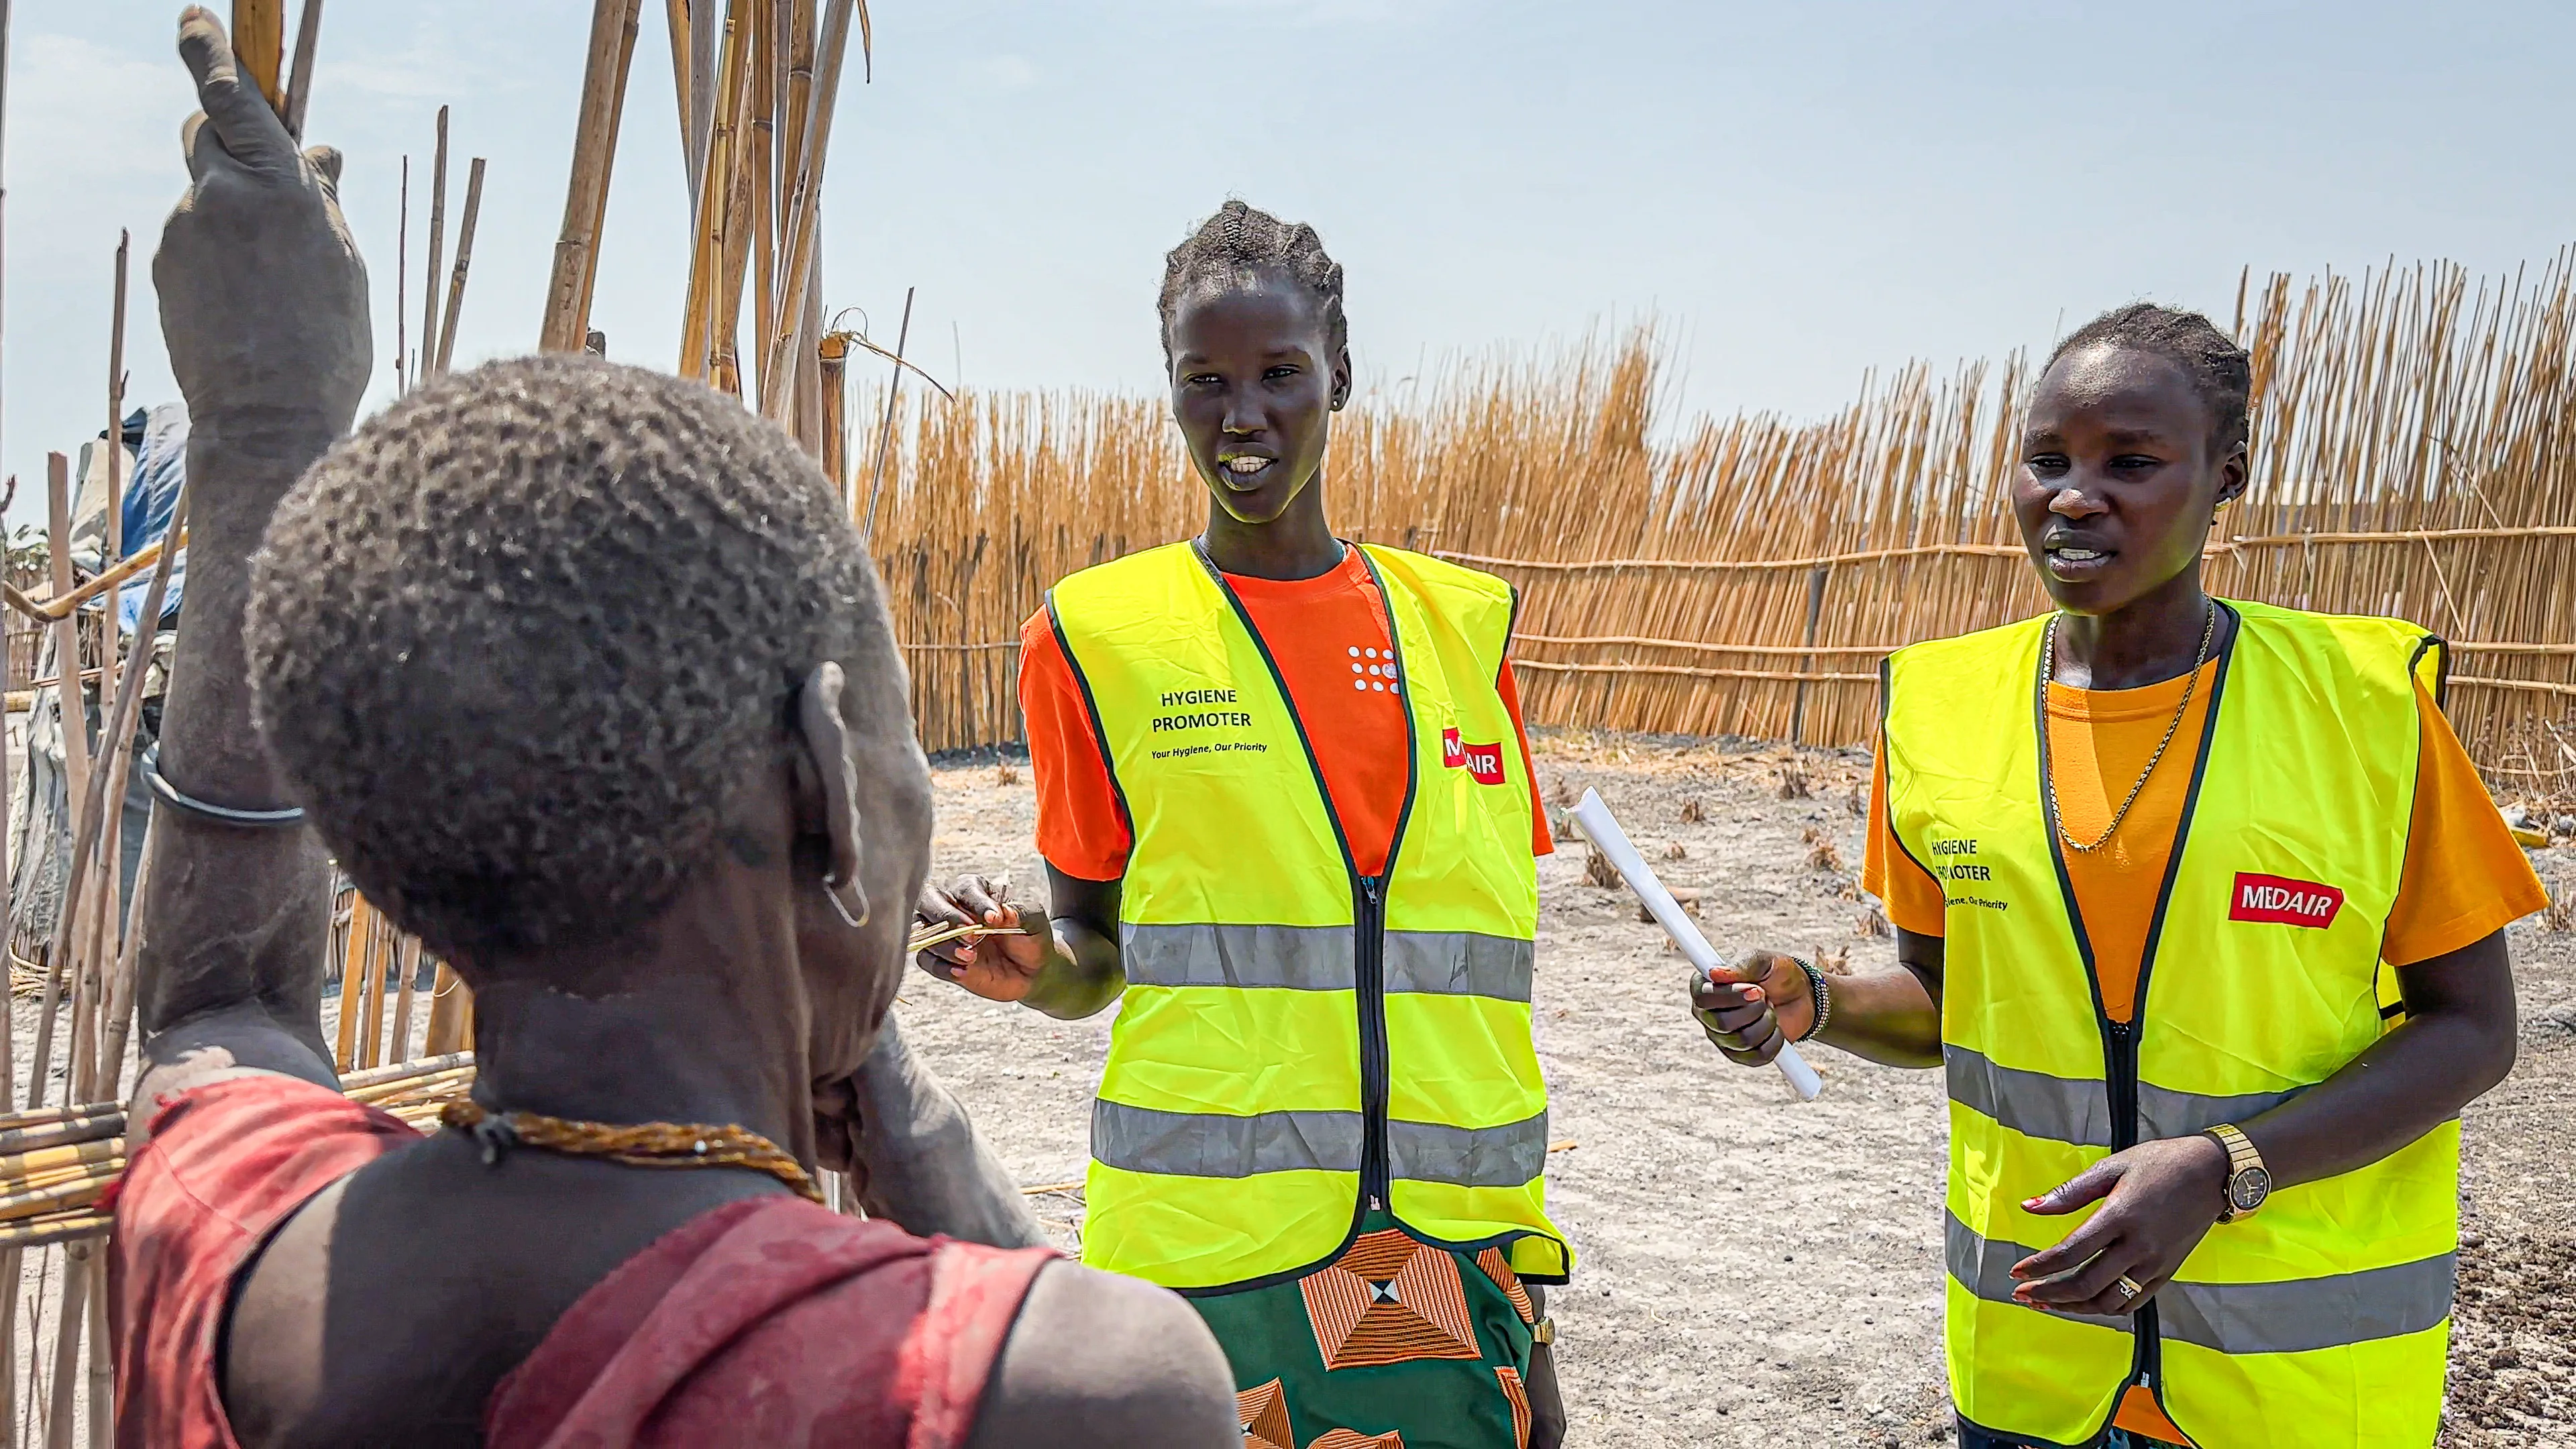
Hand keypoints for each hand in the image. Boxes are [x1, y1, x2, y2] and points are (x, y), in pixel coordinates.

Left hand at [154, 7, 368, 431]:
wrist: (268, 421)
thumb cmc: (325, 345)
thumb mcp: (342, 261)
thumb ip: (320, 198)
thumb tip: (319, 152)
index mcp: (277, 188)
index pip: (232, 99)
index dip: (210, 50)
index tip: (192, 18)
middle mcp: (219, 198)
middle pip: (205, 134)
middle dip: (226, 138)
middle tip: (262, 179)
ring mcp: (183, 232)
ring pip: (206, 196)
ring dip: (236, 218)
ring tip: (275, 284)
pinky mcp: (166, 267)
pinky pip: (195, 239)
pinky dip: (220, 256)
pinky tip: (249, 303)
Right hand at [915, 875, 1049, 1002]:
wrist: (1032, 971)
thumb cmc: (1030, 938)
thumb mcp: (1034, 921)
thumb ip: (1020, 913)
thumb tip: (1004, 911)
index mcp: (976, 891)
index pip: (966, 889)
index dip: (977, 903)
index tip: (994, 919)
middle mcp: (954, 909)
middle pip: (929, 901)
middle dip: (948, 918)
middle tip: (971, 936)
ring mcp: (944, 935)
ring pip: (924, 932)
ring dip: (944, 945)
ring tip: (971, 957)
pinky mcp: (942, 960)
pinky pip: (926, 960)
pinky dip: (941, 966)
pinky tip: (962, 971)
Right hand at [1688, 949, 1814, 1064]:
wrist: (1801, 995)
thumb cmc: (1776, 973)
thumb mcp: (1761, 961)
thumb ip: (1740, 966)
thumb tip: (1714, 973)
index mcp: (1706, 986)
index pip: (1703, 998)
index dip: (1730, 996)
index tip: (1755, 989)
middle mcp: (1709, 1014)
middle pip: (1721, 1023)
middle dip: (1753, 1010)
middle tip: (1765, 996)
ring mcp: (1723, 1037)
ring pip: (1742, 1040)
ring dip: (1766, 1022)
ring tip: (1771, 1009)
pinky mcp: (1741, 1055)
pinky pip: (1757, 1056)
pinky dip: (1775, 1040)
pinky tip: (1776, 1027)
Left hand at [2009, 1133, 2229, 1315]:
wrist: (2212, 1173)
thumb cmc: (2160, 1164)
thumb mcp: (2112, 1167)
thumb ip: (2069, 1192)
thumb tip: (2030, 1207)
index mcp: (2120, 1217)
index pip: (2071, 1253)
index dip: (2040, 1267)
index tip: (2017, 1272)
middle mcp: (2139, 1247)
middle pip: (2085, 1285)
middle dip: (2048, 1293)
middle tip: (2022, 1293)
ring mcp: (2155, 1264)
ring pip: (2108, 1302)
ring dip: (2073, 1307)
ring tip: (2046, 1302)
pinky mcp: (2166, 1273)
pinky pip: (2132, 1302)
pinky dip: (2103, 1308)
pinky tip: (2083, 1302)